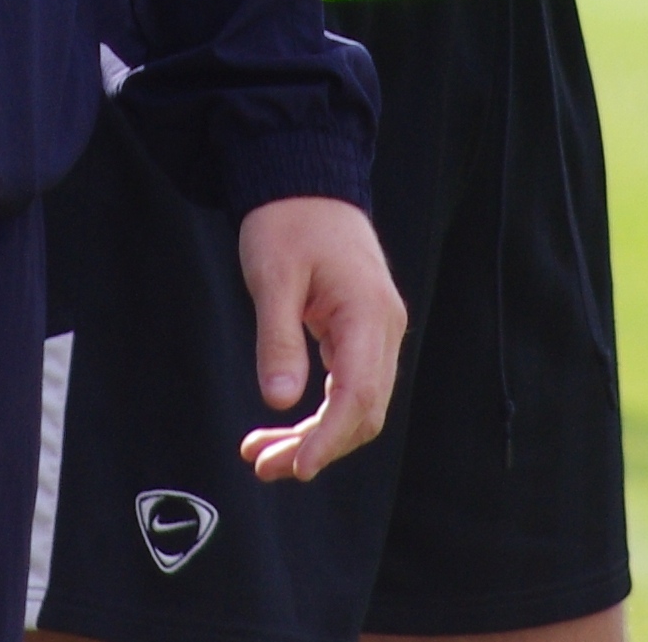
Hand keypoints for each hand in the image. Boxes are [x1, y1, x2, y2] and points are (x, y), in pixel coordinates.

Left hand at [235, 196, 404, 482]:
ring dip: (315, 436)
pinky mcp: (361, 333)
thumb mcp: (273, 275)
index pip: (358, 396)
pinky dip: (319, 413)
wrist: (306, 181)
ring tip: (264, 454)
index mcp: (368, 314)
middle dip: (316, 447)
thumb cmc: (289, 219)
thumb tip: (279, 401)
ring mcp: (377, 333)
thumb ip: (278, 338)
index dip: (329, 439)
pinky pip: (349, 386)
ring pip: (356, 405)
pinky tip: (285, 426)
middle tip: (264, 465)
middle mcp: (384, 329)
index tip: (297, 466)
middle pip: (361, 412)